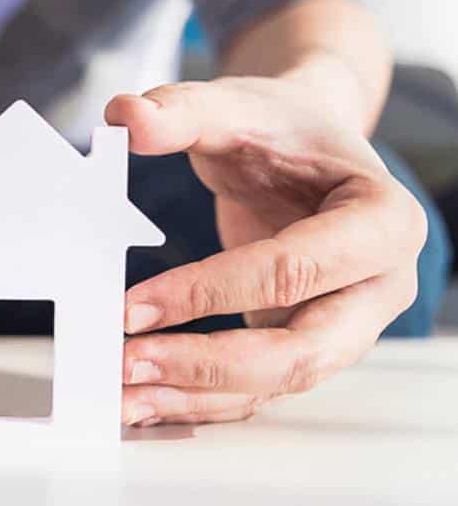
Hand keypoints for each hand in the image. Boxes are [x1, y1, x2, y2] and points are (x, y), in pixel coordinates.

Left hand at [106, 77, 426, 425]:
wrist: (306, 149)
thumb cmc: (284, 128)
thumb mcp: (238, 107)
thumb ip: (183, 111)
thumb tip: (125, 117)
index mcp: (382, 221)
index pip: (292, 270)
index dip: (208, 293)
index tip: (131, 308)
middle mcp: (379, 287)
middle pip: (300, 353)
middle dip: (207, 366)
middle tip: (127, 364)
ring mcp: (346, 324)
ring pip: (276, 383)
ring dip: (197, 395)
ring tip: (123, 396)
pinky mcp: (306, 342)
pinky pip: (258, 385)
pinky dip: (202, 397)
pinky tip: (146, 399)